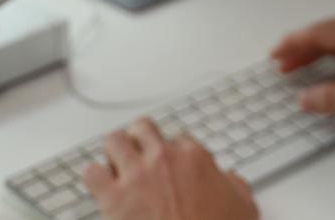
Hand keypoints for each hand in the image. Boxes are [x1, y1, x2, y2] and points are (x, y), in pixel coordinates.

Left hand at [82, 117, 257, 219]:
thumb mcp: (243, 206)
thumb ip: (235, 186)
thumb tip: (232, 180)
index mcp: (194, 157)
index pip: (178, 139)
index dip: (172, 155)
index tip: (170, 169)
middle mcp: (164, 159)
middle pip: (142, 128)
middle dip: (138, 141)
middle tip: (138, 158)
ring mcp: (137, 176)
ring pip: (113, 141)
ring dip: (113, 154)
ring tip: (116, 170)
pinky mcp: (114, 198)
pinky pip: (91, 172)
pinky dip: (94, 179)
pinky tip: (101, 190)